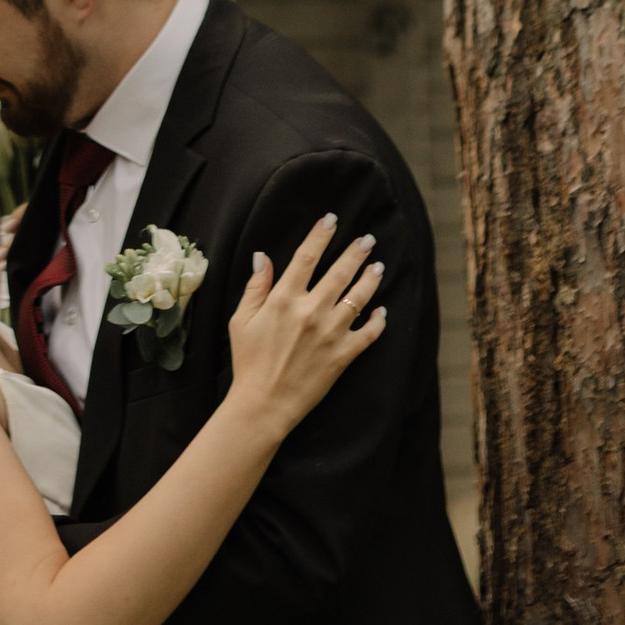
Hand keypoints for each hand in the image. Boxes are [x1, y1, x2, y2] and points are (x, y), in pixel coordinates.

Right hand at [225, 216, 386, 442]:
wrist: (263, 405)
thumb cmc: (249, 362)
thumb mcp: (242, 320)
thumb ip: (256, 286)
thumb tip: (262, 255)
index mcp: (284, 298)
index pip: (307, 256)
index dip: (321, 234)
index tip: (332, 219)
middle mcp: (311, 310)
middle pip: (340, 271)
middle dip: (356, 251)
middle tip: (368, 239)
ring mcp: (330, 333)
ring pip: (358, 297)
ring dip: (370, 278)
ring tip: (378, 266)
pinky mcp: (343, 355)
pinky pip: (369, 333)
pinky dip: (378, 321)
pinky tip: (382, 310)